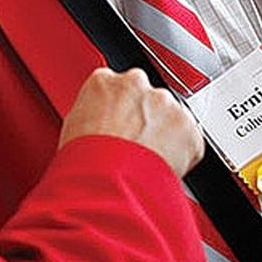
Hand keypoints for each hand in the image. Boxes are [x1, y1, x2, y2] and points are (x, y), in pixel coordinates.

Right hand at [59, 68, 203, 177]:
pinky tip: (162, 166)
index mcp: (103, 81)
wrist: (108, 180)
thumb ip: (91, 114)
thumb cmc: (87, 158)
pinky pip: (188, 139)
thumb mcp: (73, 128)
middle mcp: (136, 84)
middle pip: (145, 97)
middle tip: (134, 143)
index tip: (119, 123)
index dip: (119, 109)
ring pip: (169, 115)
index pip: (115, 86)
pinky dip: (182, 153)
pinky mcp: (188, 126)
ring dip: (164, 133)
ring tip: (147, 159)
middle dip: (144, 116)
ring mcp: (165, 103)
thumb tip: (95, 124)